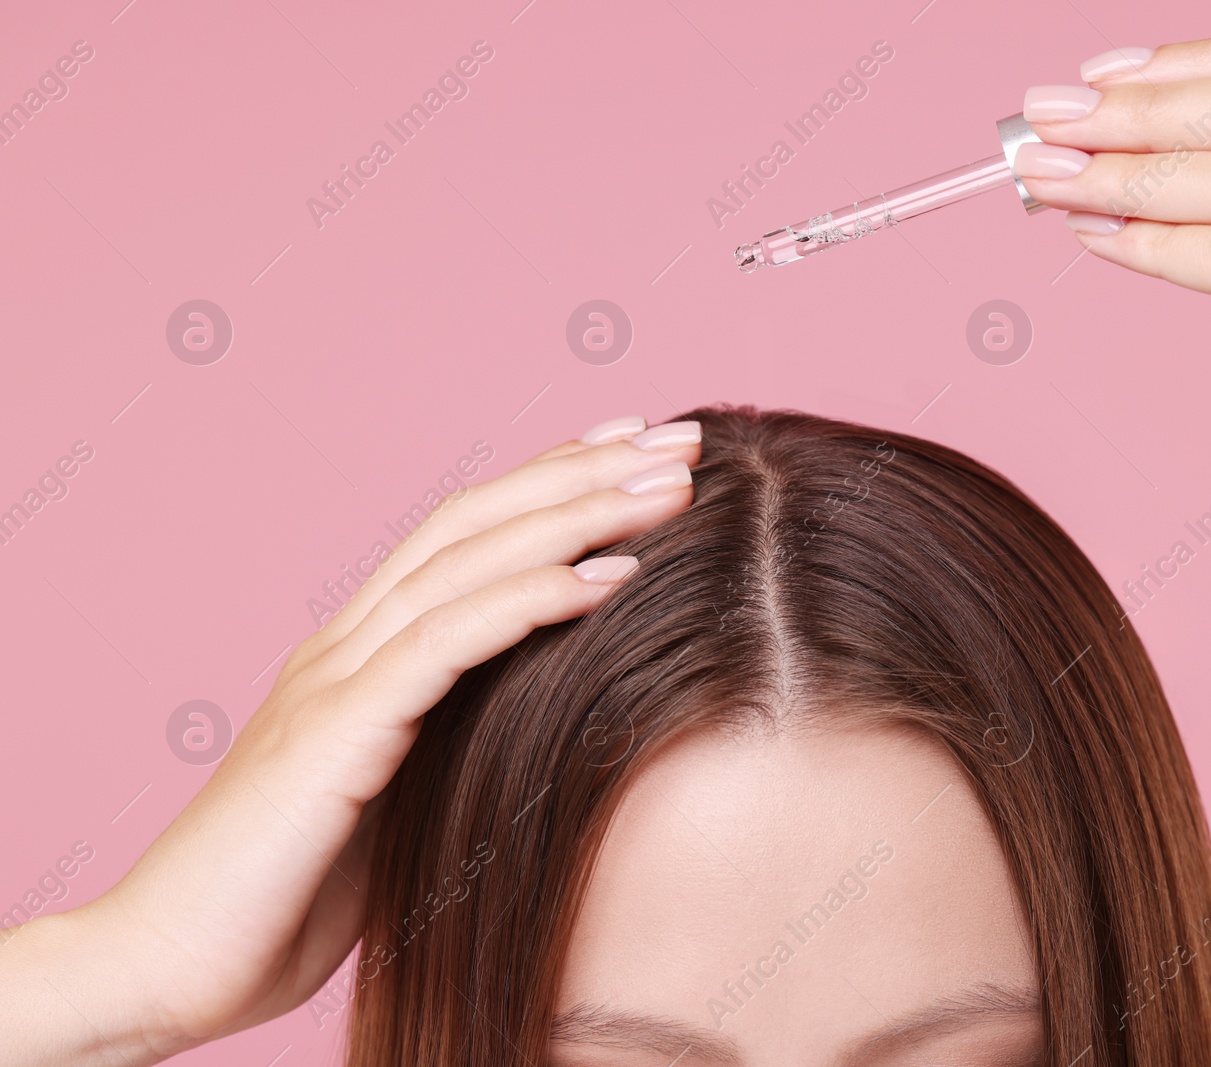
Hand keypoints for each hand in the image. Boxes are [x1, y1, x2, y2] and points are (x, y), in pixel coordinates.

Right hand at [0, 416, 700, 1064]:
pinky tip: (612, 572)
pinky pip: (448, 643)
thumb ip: (453, 750)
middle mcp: (343, 645)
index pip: (464, 538)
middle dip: (582, 472)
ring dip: (578, 514)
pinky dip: (533, 598)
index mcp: (357, 658)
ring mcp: (333, 679)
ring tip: (670, 485)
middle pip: (475, 520)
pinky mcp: (335, 731)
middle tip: (679, 440)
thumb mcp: (397, 804)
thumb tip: (544, 734)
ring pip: (467, 561)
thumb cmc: (283, 902)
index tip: (636, 451)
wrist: (166, 969)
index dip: (550, 482)